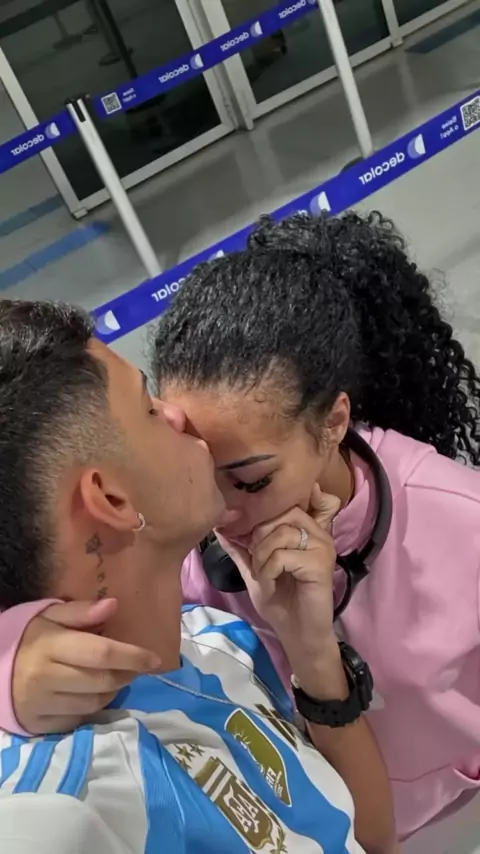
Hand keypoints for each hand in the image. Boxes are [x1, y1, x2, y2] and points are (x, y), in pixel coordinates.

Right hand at [13, 599, 160, 734]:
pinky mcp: (42, 725)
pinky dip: (95, 707)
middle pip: (103, 681)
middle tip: (137, 666)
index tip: (155, 658)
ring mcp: (43, 705)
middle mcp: (46, 678)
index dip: (132, 656)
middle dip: (127, 674)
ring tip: (116, 676)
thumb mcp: (50, 615)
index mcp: (50, 646)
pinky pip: (81, 718)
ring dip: (114, 691)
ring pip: (96, 703)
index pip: (101, 653)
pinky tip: (95, 693)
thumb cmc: (30, 638)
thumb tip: (113, 605)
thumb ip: (81, 611)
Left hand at [217, 485, 342, 694]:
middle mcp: (319, 533)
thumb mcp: (256, 569)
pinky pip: (282, 556)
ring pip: (281, 533)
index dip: (279, 503)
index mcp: (308, 530)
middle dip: (260, 535)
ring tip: (263, 575)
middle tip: (257, 559)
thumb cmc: (280, 600)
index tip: (259, 523)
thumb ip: (242, 547)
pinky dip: (268, 571)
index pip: (298, 499)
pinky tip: (270, 584)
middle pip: (283, 512)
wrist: (297, 634)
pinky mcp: (320, 564)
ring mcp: (323, 547)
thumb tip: (220, 526)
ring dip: (262, 557)